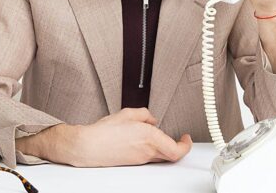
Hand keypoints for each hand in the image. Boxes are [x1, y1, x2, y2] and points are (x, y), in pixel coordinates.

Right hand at [18, 108, 191, 166]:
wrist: (88, 146)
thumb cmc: (104, 131)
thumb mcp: (128, 113)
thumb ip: (145, 114)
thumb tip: (151, 119)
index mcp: (150, 137)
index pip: (177, 149)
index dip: (186, 145)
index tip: (186, 137)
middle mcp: (147, 151)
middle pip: (172, 155)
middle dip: (178, 146)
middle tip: (180, 139)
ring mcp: (141, 159)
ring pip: (161, 156)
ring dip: (165, 147)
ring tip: (159, 136)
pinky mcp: (133, 162)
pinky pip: (149, 156)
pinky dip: (152, 149)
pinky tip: (144, 140)